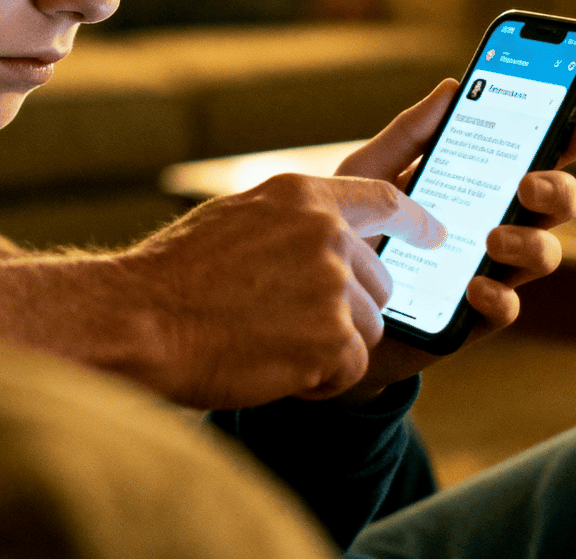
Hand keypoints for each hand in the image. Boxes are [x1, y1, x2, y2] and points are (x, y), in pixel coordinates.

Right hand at [117, 168, 445, 409]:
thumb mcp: (238, 220)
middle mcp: (326, 234)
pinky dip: (319, 378)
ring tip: (270, 341)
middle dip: (347, 308)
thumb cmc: (175, 277)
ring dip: (330, 345)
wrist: (139, 322)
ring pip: (369, 327)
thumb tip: (332, 231)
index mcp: (303, 197)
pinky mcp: (332, 340)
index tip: (436, 232)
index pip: (383, 199)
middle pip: (378, 280)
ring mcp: (332, 287)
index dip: (416, 218)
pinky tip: (274, 366)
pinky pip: (351, 367)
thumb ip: (292, 223)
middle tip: (287, 321)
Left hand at [321, 78, 575, 403]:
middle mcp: (496, 224)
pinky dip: (499, 296)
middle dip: (558, 189)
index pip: (535, 158)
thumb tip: (452, 87)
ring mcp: (490, 271)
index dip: (566, 141)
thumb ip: (409, 134)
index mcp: (479, 185)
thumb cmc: (353, 231)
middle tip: (527, 184)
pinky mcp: (472, 317)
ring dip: (530, 242)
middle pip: (556, 204)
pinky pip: (507, 309)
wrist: (322, 304)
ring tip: (493, 237)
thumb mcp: (369, 174)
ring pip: (544, 254)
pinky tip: (476, 286)